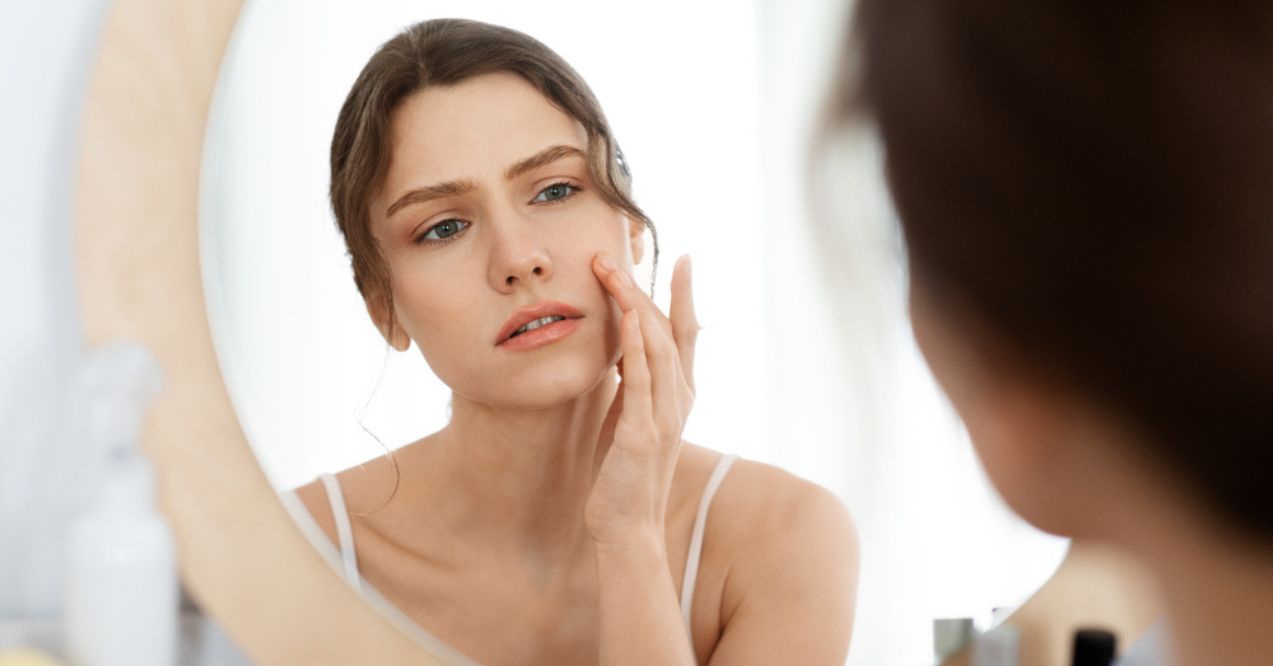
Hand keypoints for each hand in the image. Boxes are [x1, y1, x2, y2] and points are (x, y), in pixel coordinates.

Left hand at [585, 253, 698, 550]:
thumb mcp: (631, 416)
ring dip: (635, 306)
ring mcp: (664, 416)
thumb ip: (634, 383)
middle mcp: (679, 400)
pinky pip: (641, 381)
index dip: (685, 295)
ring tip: (613, 273)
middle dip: (646, 289)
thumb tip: (623, 346)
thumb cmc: (624, 472)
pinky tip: (629, 318)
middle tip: (620, 254)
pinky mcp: (642, 434)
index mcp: (678, 395)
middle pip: (670, 331)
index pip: (686, 334)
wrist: (627, 526)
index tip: (682, 257)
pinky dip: (637, 346)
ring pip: (657, 347)